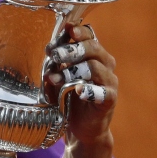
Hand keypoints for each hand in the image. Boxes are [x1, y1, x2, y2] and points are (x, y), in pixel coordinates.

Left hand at [45, 24, 117, 157]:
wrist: (81, 128)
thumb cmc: (68, 97)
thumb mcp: (59, 76)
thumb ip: (56, 63)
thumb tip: (47, 49)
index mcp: (93, 55)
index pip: (90, 36)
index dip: (78, 31)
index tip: (66, 30)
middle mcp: (104, 65)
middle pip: (93, 48)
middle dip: (72, 49)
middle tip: (55, 54)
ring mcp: (109, 83)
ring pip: (95, 67)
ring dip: (72, 71)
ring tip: (55, 78)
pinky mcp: (109, 101)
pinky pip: (105, 93)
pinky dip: (92, 91)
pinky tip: (80, 91)